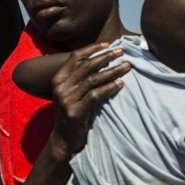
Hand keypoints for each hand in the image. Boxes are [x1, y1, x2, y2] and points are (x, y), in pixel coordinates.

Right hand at [50, 42, 130, 156]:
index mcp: (58, 79)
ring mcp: (67, 99)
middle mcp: (61, 87)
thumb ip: (80, 78)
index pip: (75, 57)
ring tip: (126, 67)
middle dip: (105, 57)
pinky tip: (120, 84)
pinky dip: (109, 88)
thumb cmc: (73, 113)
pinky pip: (95, 95)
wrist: (64, 139)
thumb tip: (102, 60)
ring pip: (93, 79)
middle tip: (121, 52)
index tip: (108, 44)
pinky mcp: (75, 111)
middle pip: (86, 66)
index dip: (92, 49)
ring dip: (112, 71)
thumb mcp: (72, 93)